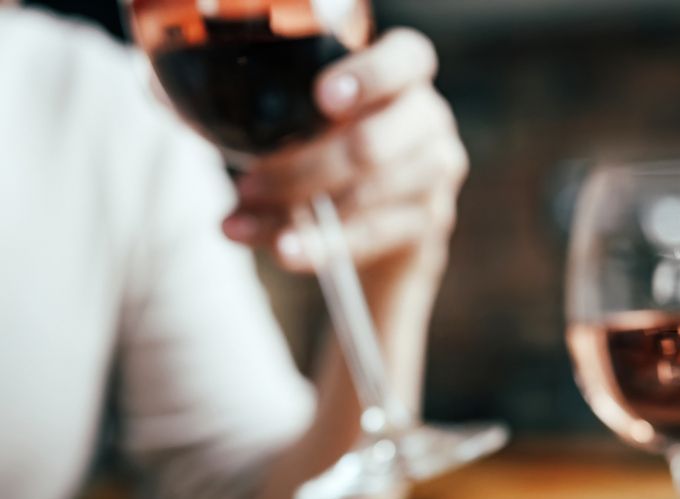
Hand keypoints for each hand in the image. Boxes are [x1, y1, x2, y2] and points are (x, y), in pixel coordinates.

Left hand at [222, 29, 467, 273]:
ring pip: (365, 194)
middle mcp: (429, 120)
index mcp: (405, 76)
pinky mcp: (430, 223)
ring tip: (252, 225)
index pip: (405, 59)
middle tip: (249, 186)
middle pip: (369, 143)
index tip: (321, 98)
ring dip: (301, 212)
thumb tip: (235, 192)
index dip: (366, 76)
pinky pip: (370, 234)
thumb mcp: (319, 134)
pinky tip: (288, 251)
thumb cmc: (346, 165)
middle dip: (300, 169)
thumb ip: (284, 140)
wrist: (393, 232)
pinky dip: (322, 246)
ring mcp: (436, 174)